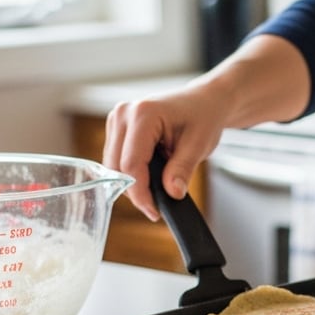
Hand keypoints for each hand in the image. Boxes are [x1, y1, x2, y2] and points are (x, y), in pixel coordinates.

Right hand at [102, 86, 224, 222]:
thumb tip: (172, 194)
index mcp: (143, 114)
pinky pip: (115, 159)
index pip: (131, 163)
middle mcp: (124, 113)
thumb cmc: (202, 117)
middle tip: (156, 208)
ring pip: (112, 166)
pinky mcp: (116, 128)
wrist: (202, 102)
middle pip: (117, 167)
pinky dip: (130, 173)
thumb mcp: (199, 145)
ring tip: (157, 190)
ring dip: (131, 183)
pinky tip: (149, 176)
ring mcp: (117, 119)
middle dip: (135, 191)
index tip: (154, 212)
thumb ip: (182, 169)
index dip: (140, 193)